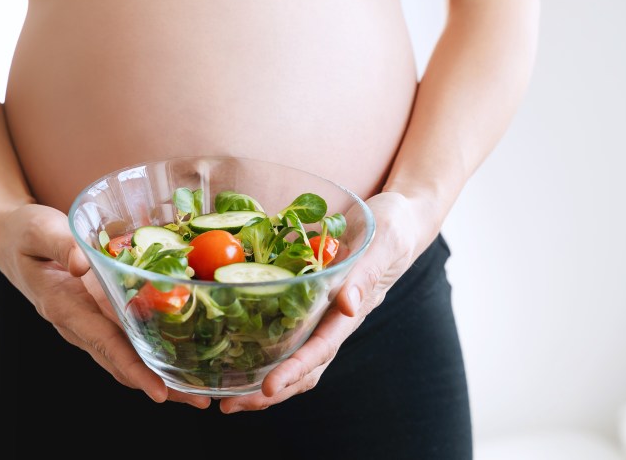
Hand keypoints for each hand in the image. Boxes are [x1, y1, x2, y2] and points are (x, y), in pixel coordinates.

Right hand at [0, 202, 211, 408]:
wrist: (9, 240)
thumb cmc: (24, 234)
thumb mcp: (38, 229)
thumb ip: (61, 243)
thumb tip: (83, 263)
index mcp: (63, 305)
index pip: (104, 342)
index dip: (133, 368)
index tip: (159, 391)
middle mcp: (75, 323)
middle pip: (120, 362)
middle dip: (158, 383)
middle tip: (200, 401)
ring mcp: (84, 323)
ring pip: (123, 357)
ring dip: (158, 375)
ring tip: (198, 392)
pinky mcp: (93, 316)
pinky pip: (122, 341)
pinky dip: (149, 354)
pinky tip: (178, 358)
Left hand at [218, 190, 437, 412]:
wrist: (398, 219)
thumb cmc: (394, 229)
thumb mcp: (383, 244)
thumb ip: (366, 274)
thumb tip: (348, 305)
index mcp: (351, 312)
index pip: (321, 349)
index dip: (294, 370)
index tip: (267, 388)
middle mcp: (335, 320)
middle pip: (303, 367)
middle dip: (269, 391)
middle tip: (230, 406)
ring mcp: (322, 313)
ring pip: (293, 356)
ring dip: (261, 379)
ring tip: (226, 394)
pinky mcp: (310, 300)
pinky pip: (285, 330)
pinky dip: (261, 347)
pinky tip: (235, 351)